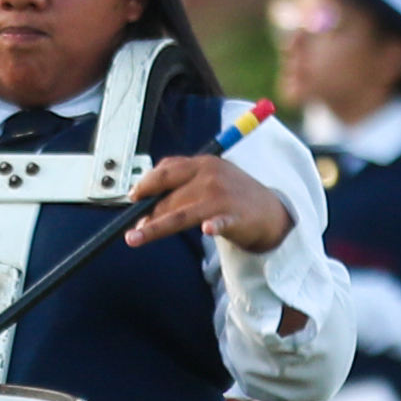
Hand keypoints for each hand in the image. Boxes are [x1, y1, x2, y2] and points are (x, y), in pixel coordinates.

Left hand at [120, 149, 292, 253]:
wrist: (268, 211)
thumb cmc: (231, 194)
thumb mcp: (208, 174)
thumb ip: (179, 176)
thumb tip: (141, 190)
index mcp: (202, 164)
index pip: (166, 172)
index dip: (145, 185)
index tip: (132, 198)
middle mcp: (210, 177)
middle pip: (169, 198)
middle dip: (147, 214)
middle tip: (132, 230)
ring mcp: (223, 198)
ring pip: (181, 214)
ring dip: (156, 227)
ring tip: (136, 236)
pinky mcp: (236, 217)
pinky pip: (221, 223)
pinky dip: (214, 226)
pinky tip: (207, 230)